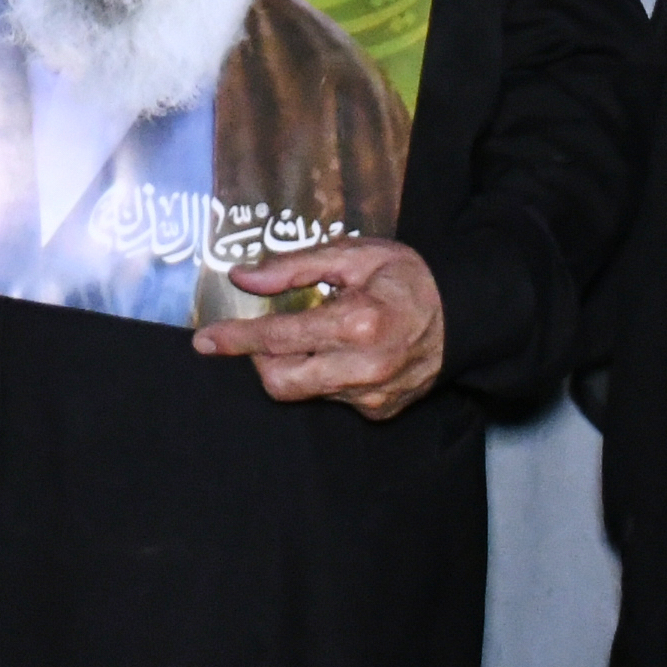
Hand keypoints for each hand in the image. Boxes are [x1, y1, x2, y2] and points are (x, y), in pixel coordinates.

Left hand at [195, 239, 445, 418]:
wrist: (462, 315)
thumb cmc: (404, 277)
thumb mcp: (352, 255)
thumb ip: (294, 267)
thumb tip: (243, 278)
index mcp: (357, 323)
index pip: (279, 337)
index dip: (236, 339)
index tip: (203, 341)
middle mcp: (363, 368)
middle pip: (281, 380)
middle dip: (259, 359)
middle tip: (265, 332)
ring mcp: (372, 396)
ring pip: (304, 390)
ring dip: (296, 363)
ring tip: (322, 332)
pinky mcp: (378, 411)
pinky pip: (331, 397)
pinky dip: (324, 375)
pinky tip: (346, 352)